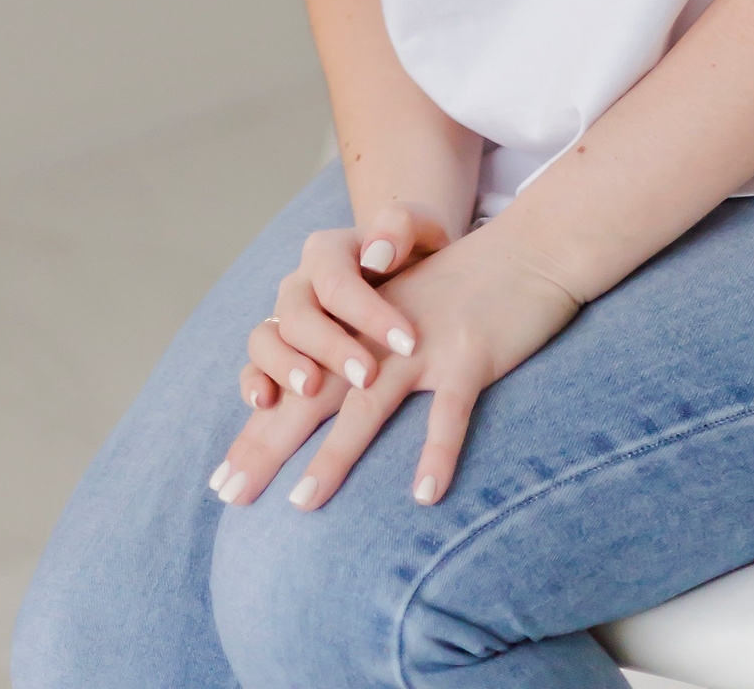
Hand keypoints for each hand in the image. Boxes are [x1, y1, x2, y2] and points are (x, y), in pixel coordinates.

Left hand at [212, 220, 581, 512]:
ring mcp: (426, 342)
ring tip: (302, 503)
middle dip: (269, 446)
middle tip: (230, 495)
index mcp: (360, 326)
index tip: (222, 481)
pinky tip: (424, 495)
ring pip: (370, 401)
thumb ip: (366, 354)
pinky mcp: (473, 352)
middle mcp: (381, 335)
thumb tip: (324, 408)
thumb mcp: (407, 314)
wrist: (531, 250)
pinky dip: (438, 452)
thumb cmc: (467, 291)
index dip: (258, 428)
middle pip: (315, 394)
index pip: (295, 379)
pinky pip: (451, 409)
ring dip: (336, 454)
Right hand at [236, 199, 450, 414]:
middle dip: (331, 348)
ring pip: (265, 339)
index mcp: (329, 250)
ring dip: (284, 366)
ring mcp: (283, 318)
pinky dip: (253, 383)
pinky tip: (267, 402)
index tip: (407, 343)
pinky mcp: (277, 351)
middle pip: (298, 314)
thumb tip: (379, 253)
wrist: (402, 270)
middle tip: (368, 377)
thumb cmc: (415, 253)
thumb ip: (404, 224)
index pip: (338, 281)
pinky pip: (253, 366)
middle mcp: (299, 283)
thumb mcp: (423, 227)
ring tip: (312, 389)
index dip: (369, 314)